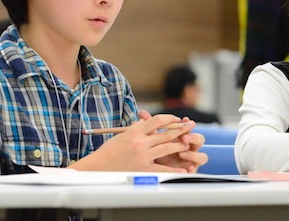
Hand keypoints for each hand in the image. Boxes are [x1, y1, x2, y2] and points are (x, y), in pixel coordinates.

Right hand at [74, 112, 204, 171]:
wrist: (97, 168)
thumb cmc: (108, 151)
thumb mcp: (122, 135)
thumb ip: (136, 129)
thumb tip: (146, 121)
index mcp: (135, 131)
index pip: (157, 120)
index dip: (169, 118)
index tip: (177, 119)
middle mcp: (140, 142)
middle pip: (166, 133)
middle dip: (181, 129)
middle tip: (191, 126)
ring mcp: (143, 156)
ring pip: (167, 148)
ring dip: (180, 145)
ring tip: (188, 143)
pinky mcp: (143, 170)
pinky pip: (162, 169)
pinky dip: (174, 169)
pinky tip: (183, 168)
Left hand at [139, 111, 207, 172]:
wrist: (152, 168)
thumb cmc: (155, 151)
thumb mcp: (152, 139)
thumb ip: (150, 126)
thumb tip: (142, 113)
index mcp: (183, 138)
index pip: (189, 129)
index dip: (188, 124)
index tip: (184, 120)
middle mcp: (190, 148)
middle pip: (200, 140)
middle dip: (193, 137)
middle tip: (184, 138)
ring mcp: (191, 161)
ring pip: (202, 156)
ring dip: (193, 154)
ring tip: (182, 154)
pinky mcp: (189, 172)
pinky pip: (195, 172)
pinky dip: (193, 170)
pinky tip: (188, 169)